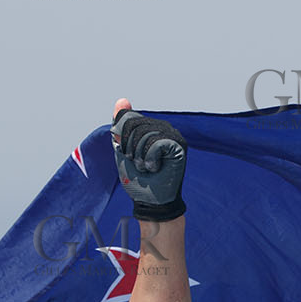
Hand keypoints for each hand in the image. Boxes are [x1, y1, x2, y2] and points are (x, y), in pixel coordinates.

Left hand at [111, 99, 186, 221]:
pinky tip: (156, 167)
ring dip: (140, 156)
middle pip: (135, 125)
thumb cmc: (137, 178)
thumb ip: (121, 126)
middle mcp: (164, 128)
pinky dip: (149, 159)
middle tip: (139, 163)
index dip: (123, 139)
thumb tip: (121, 100)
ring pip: (145, 134)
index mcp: (151, 128)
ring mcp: (173, 135)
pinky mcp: (179, 145)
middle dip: (130, 148)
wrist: (150, 201)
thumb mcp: (122, 149)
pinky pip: (155, 143)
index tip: (129, 155)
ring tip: (148, 167)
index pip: (129, 119)